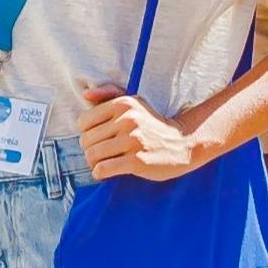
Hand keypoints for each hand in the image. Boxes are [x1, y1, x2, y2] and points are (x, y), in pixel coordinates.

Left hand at [79, 85, 206, 179]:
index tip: (98, 140)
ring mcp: (132, 141)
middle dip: (89, 150)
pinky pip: (104, 168)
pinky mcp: (138, 161)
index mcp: (122, 105)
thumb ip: (107, 95)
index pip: (83, 122)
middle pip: (86, 140)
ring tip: (102, 164)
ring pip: (92, 155)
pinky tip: (105, 173)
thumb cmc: (152, 125)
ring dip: (93, 163)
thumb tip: (85, 94)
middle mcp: (127, 120)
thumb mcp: (133, 104)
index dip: (87, 133)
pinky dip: (99, 173)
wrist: (184, 144)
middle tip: (101, 155)